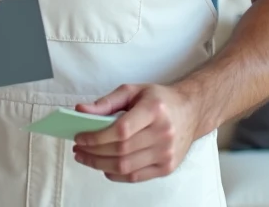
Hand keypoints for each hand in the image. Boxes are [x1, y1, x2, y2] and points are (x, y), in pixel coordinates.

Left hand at [71, 83, 201, 183]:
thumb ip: (106, 102)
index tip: (80, 137)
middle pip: (120, 150)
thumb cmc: (160, 101)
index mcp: (154, 110)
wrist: (190, 112)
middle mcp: (163, 133)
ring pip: (125, 166)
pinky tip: (104, 166)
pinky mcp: (167, 167)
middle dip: (93, 152)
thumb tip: (81, 111)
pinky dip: (115, 174)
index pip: (121, 130)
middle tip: (78, 148)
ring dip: (99, 164)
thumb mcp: (133, 91)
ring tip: (85, 157)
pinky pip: (135, 176)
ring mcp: (166, 153)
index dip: (96, 137)